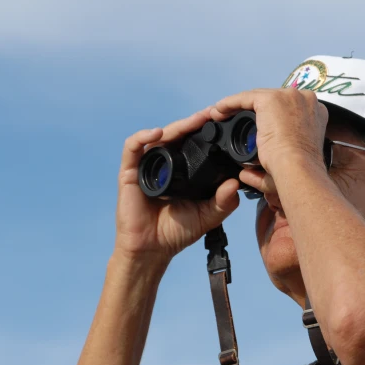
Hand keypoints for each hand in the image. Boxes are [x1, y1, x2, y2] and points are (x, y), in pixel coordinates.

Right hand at [114, 108, 240, 261]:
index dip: (205, 133)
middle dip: (194, 124)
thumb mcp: (208, 216)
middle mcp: (164, 164)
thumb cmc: (177, 232)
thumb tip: (235, 183)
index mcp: (182, 170)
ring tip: (194, 121)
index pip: (193, 144)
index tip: (222, 124)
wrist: (153, 249)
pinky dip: (143, 136)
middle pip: (178, 135)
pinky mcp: (129, 172)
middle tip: (212, 115)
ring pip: (159, 137)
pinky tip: (159, 134)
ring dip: (176, 126)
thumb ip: (224, 202)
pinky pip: (132, 148)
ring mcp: (146, 166)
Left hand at [210, 88, 328, 175]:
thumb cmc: (299, 172)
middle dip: (253, 111)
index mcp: (316, 113)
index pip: (288, 108)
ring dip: (238, 106)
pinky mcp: (271, 98)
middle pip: (273, 100)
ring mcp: (289, 96)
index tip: (257, 129)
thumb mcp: (289, 165)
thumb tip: (245, 175)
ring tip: (222, 117)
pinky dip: (229, 103)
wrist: (298, 169)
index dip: (271, 117)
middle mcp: (305, 99)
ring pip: (257, 97)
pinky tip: (218, 112)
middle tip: (234, 124)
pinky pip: (245, 97)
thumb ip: (266, 169)